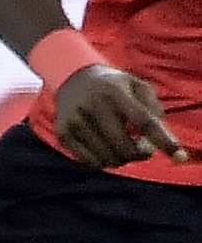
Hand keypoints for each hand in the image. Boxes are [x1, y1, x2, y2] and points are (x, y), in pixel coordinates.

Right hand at [53, 62, 190, 167]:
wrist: (73, 78)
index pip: (143, 120)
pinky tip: (106, 148)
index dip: (163, 140)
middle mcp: (92, 106)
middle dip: (141, 153)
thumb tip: (157, 142)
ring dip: (122, 158)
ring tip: (123, 144)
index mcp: (115, 92)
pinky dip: (104, 161)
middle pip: (125, 147)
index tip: (179, 156)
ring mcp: (75, 122)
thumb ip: (154, 110)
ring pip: (109, 159)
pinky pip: (91, 163)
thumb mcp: (139, 87)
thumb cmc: (115, 86)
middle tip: (144, 147)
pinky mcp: (63, 134)